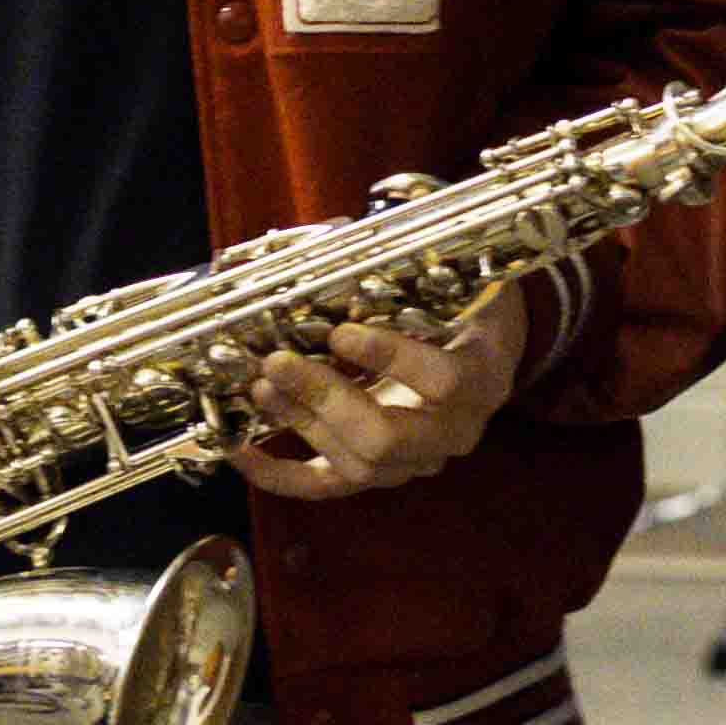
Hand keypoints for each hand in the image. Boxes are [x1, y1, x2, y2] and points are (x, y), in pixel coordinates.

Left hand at [239, 282, 529, 501]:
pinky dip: (279, 475)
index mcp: (480, 377)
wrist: (485, 351)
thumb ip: (403, 268)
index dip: (389, 358)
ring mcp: (417, 460)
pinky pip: (328, 486)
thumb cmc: (466, 307)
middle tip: (278, 361)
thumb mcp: (453, 280)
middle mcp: (454, 432)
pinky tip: (240, 451)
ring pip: (356, 464)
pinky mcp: (382, 472)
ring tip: (262, 384)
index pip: (443, 382)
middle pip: (386, 439)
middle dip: (324, 399)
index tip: (342, 331)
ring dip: (300, 423)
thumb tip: (332, 238)